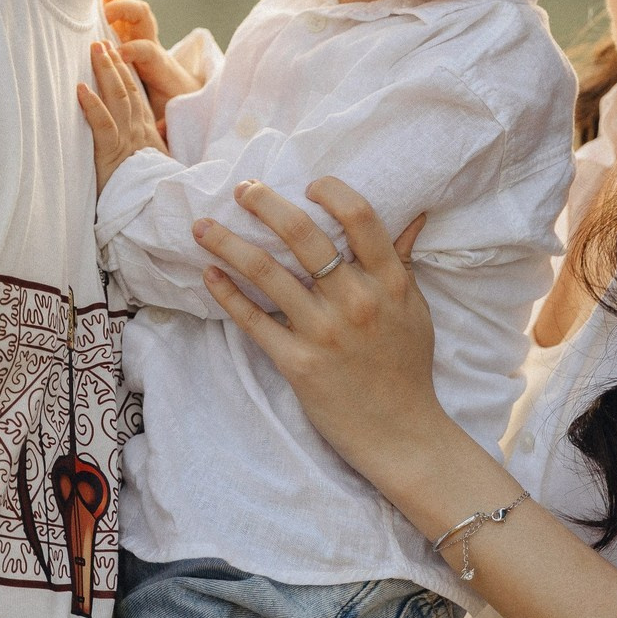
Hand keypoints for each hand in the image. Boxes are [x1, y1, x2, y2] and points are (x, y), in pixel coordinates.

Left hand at [78, 42, 168, 194]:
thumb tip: (152, 134)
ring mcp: (127, 141)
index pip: (136, 96)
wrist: (155, 213)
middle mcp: (138, 131)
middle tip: (101, 41)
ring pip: (117, 99)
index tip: (116, 53)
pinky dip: (92, 106)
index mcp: (146, 133)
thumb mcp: (152, 165)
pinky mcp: (113, 155)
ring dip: (105, 73)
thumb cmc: (150, 192)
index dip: (126, 72)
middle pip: (127, 90)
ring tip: (95, 51)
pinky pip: (103, 125)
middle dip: (114, 64)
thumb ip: (149, 147)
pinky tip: (80, 89)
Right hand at [102, 0, 200, 125]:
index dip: (134, 49)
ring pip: (130, 6)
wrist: (183, 91)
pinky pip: (120, 8)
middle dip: (124, 8)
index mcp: (160, 65)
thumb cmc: (172, 102)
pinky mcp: (130, 31)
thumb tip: (163, 129)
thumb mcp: (169, 114)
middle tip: (102, 11)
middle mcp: (150, 43)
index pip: (149, 50)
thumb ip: (166, 121)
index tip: (118, 55)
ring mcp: (140, 33)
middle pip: (142, 15)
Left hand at [193, 177, 439, 487]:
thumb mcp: (414, 309)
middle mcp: (355, 301)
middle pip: (303, 235)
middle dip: (265, 204)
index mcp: (389, 282)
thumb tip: (412, 216)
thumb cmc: (408, 368)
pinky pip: (253, 321)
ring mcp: (324, 332)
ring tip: (202, 226)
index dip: (331, 191)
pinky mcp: (297, 363)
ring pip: (266, 273)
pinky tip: (209, 273)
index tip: (308, 183)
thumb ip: (403, 261)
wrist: (401, 434)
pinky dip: (227, 294)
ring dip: (228, 243)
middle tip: (243, 189)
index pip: (360, 217)